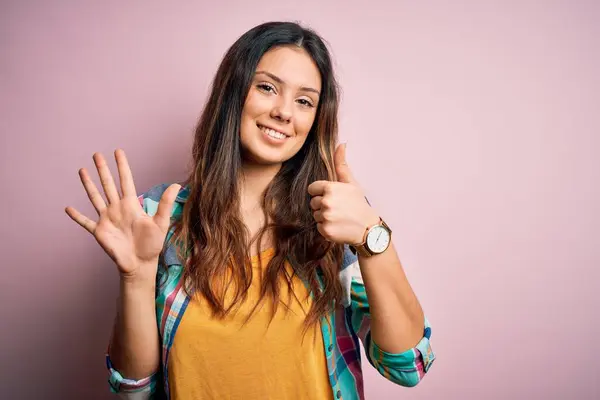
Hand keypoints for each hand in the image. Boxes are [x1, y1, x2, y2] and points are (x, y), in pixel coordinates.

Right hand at [65, 149, 179, 282]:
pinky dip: (76, 216)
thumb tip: (176, 185)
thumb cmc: (152, 244)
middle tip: (97, 154)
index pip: (126, 180)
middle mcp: (117, 208)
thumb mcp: (161, 222)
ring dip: (88, 184)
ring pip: (95, 197)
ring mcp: (107, 219)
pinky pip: (85, 222)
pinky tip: (67, 209)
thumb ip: (165, 204)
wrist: (141, 263)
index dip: (122, 166)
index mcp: (131, 205)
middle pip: (108, 184)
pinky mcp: (99, 231)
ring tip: (82, 170)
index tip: (118, 151)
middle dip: (102, 169)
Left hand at [307, 144, 379, 243]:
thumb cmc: (358, 203)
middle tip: (338, 208)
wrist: (368, 228)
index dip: (321, 192)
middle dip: (323, 205)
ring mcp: (326, 217)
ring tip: (339, 217)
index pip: (312, 189)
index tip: (332, 197)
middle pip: (313, 202)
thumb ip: (341, 164)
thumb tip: (341, 144)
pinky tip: (338, 226)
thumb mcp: (351, 183)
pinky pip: (318, 227)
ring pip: (315, 215)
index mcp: (331, 188)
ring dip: (324, 217)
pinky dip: (326, 228)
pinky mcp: (326, 230)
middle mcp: (327, 202)